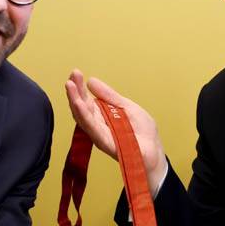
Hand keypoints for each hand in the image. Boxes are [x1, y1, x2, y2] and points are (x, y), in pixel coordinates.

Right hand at [65, 70, 165, 188]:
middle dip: (75, 91)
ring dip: (75, 101)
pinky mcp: (106, 144)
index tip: (75, 73)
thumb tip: (91, 81)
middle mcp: (98, 126)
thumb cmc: (143, 133)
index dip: (81, 87)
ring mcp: (100, 135)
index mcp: (103, 116)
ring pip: (83, 118)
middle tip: (72, 75)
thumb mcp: (128, 107)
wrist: (155, 153)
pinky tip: (78, 104)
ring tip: (69, 86)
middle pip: (82, 107)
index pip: (87, 100)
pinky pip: (93, 129)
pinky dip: (84, 116)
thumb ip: (110, 96)